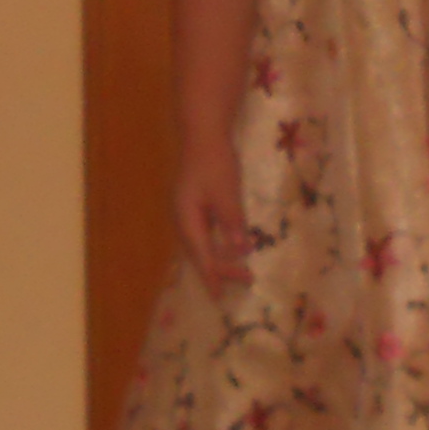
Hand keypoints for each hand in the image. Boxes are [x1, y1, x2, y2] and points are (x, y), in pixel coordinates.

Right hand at [172, 136, 247, 281]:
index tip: (220, 296)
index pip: (202, 255)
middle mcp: (183, 218)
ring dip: (217, 258)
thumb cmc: (214, 162)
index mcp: (187, 218)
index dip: (213, 275)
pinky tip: (227, 247)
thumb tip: (240, 251)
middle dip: (219, 269)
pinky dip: (215, 244)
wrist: (202, 133)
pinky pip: (203, 232)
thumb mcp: (227, 193)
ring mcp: (186, 210)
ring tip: (235, 271)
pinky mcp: (193, 203)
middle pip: (199, 252)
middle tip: (245, 280)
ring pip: (201, 243)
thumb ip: (232, 222)